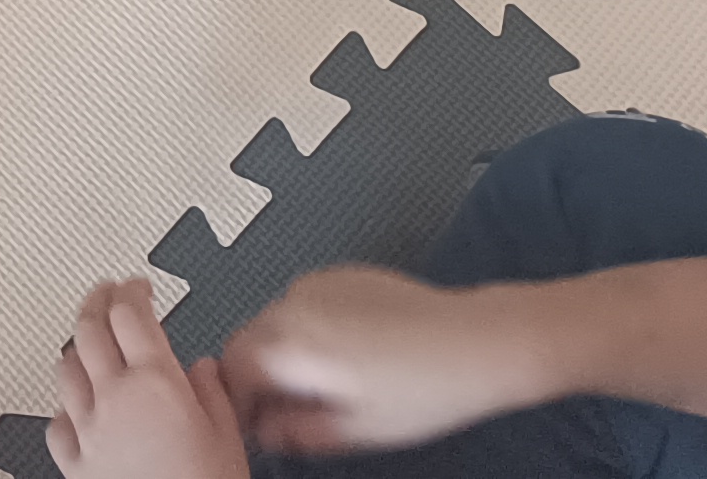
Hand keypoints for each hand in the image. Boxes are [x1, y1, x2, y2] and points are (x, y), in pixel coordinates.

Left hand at [52, 279, 248, 478]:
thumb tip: (201, 366)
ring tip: (89, 342)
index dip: (131, 291)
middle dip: (96, 302)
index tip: (137, 286)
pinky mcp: (74, 463)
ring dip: (77, 348)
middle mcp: (113, 397)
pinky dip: (66, 408)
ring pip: (65, 369)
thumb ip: (213, 392)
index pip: (131, 314)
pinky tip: (76, 409)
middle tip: (105, 292)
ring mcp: (87, 429)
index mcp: (155, 382)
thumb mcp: (228, 437)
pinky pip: (58, 423)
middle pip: (88, 329)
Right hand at [226, 266, 544, 455]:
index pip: (230, 368)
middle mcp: (294, 304)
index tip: (254, 420)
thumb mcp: (356, 431)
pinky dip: (311, 327)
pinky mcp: (340, 274)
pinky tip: (351, 351)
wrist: (476, 341)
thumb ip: (296, 432)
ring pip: (275, 319)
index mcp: (291, 345)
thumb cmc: (428, 386)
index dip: (238, 401)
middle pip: (246, 338)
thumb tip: (270, 431)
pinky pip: (304, 303)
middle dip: (257, 373)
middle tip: (287, 407)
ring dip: (285, 348)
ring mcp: (316, 284)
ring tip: (330, 380)